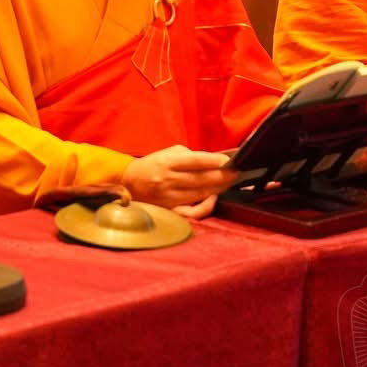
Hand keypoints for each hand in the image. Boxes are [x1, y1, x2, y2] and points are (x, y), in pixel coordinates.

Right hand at [120, 145, 238, 212]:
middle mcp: (167, 180)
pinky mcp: (170, 210)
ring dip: (218, 189)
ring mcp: (168, 197)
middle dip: (223, 177)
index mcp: (167, 163)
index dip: (215, 162)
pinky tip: (213, 198)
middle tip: (236, 173)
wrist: (129, 183)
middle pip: (202, 180)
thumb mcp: (169, 154)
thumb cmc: (153, 165)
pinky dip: (206, 206)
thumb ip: (190, 157)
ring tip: (229, 183)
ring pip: (200, 194)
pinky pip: (192, 212)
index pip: (196, 162)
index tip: (229, 161)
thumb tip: (215, 161)